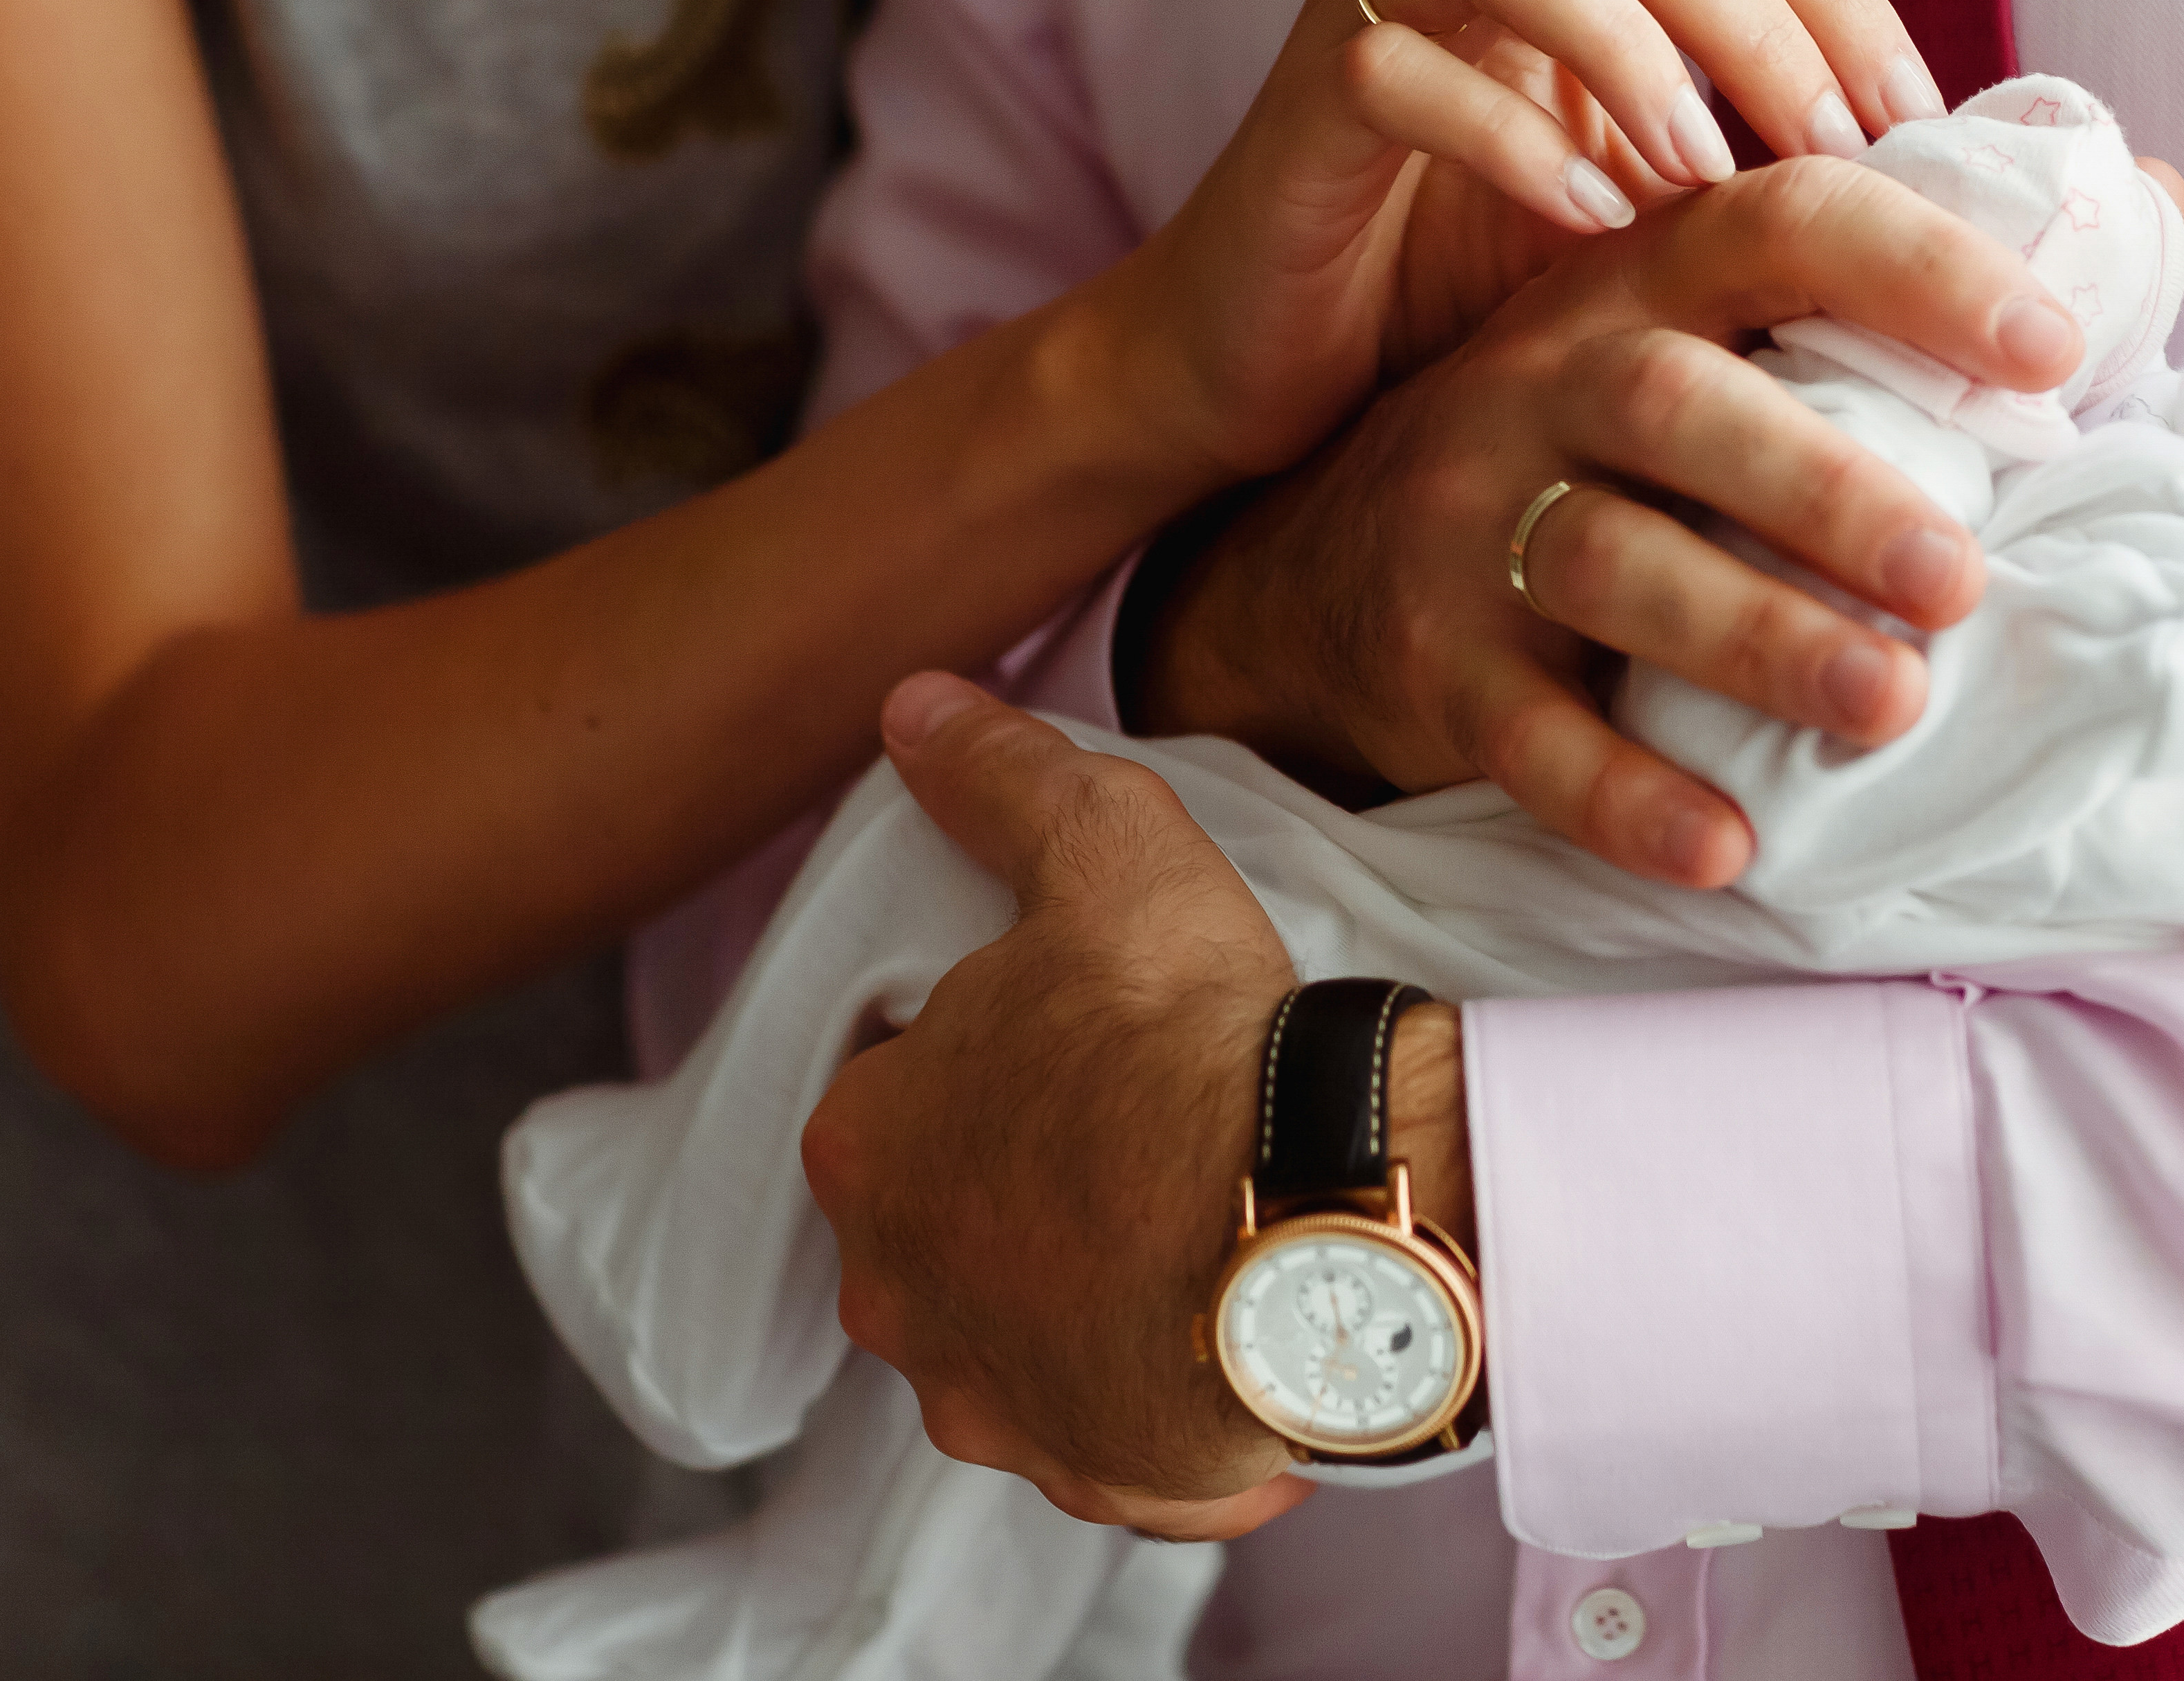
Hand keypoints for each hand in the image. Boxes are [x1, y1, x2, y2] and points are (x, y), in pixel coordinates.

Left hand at [800, 676, 1470, 1537]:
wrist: (1315, 1222)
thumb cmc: (1188, 1039)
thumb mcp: (1103, 852)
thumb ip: (1001, 777)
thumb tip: (916, 708)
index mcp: (867, 1146)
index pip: (898, 1087)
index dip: (986, 1051)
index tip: (1075, 1033)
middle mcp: (897, 1294)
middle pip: (949, 1221)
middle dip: (1025, 1183)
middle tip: (1142, 1126)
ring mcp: (993, 1402)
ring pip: (1026, 1334)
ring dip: (1090, 1294)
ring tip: (1198, 1225)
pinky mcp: (1096, 1475)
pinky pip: (1120, 1429)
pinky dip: (1168, 1386)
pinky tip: (1236, 1320)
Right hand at [1104, 0, 1955, 484]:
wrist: (1280, 384)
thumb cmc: (1481, 296)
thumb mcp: (1654, 227)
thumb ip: (1760, 178)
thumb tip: (1948, 197)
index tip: (1917, 122)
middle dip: (1745, 9)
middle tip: (1831, 153)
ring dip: (1617, 44)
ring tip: (1699, 183)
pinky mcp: (1299, 94)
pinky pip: (1392, 62)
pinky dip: (1504, 136)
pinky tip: (1586, 228)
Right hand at [1139, 161, 2082, 885]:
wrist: (1318, 565)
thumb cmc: (1597, 448)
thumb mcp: (1709, 334)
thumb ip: (1907, 276)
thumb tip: (2145, 193)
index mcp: (1645, 281)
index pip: (1780, 223)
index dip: (1917, 270)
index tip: (2054, 348)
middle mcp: (1549, 379)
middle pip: (1678, 405)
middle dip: (1826, 491)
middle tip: (1962, 576)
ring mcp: (1472, 519)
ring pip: (1605, 561)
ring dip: (1752, 637)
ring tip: (1888, 703)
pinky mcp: (1430, 660)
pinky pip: (1523, 734)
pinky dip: (1622, 794)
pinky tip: (1727, 847)